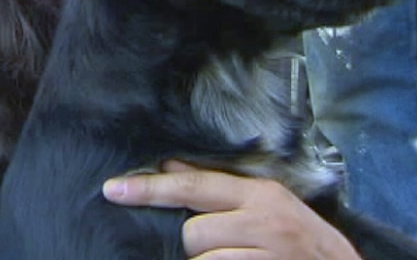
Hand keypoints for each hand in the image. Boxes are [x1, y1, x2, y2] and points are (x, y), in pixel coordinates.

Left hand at [103, 161, 359, 259]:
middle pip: (194, 231)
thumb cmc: (304, 242)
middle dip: (197, 244)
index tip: (113, 189)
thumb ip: (218, 189)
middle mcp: (265, 221)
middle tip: (223, 247)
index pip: (193, 186)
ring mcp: (268, 255)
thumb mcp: (268, 206)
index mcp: (261, 194)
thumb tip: (169, 166)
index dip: (149, 188)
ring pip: (205, 259)